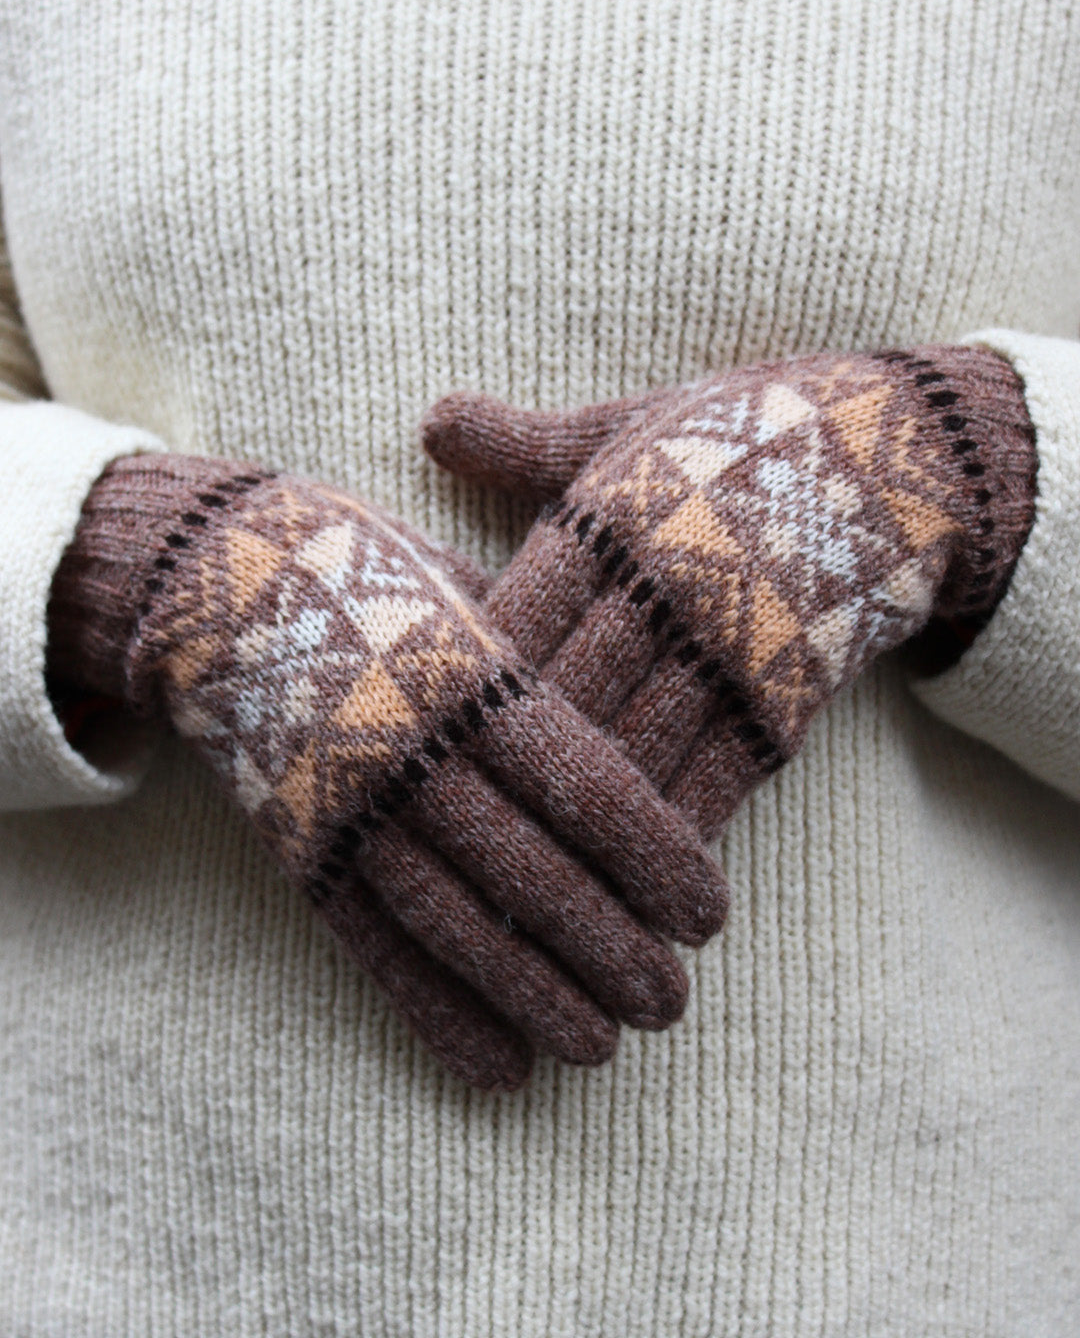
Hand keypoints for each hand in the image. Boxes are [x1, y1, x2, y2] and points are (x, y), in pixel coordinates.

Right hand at [48, 456, 729, 1088]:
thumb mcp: (469, 594)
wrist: (213, 576)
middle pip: (536, 873)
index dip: (657, 860)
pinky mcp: (299, 849)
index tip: (710, 915)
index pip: (589, 785)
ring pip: (459, 926)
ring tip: (601, 1049)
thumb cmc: (370, 572)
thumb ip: (540, 672)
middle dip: (612, 949)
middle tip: (670, 1004)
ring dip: (537, 997)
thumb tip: (635, 739)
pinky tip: (498, 1068)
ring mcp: (351, 806)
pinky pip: (375, 947)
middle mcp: (417, 751)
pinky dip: (436, 1013)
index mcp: (474, 676)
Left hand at [422, 345, 1035, 840]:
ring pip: (628, 755)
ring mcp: (731, 646)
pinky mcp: (789, 694)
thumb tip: (429, 421)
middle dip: (495, 776)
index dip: (456, 688)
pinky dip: (665, 838)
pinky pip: (714, 781)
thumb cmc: (744, 433)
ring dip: (571, 833)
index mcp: (611, 516)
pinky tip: (621, 886)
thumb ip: (529, 441)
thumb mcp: (634, 423)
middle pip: (559, 700)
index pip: (512, 618)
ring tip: (508, 897)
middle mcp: (665, 585)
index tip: (398, 744)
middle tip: (432, 842)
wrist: (905, 453)